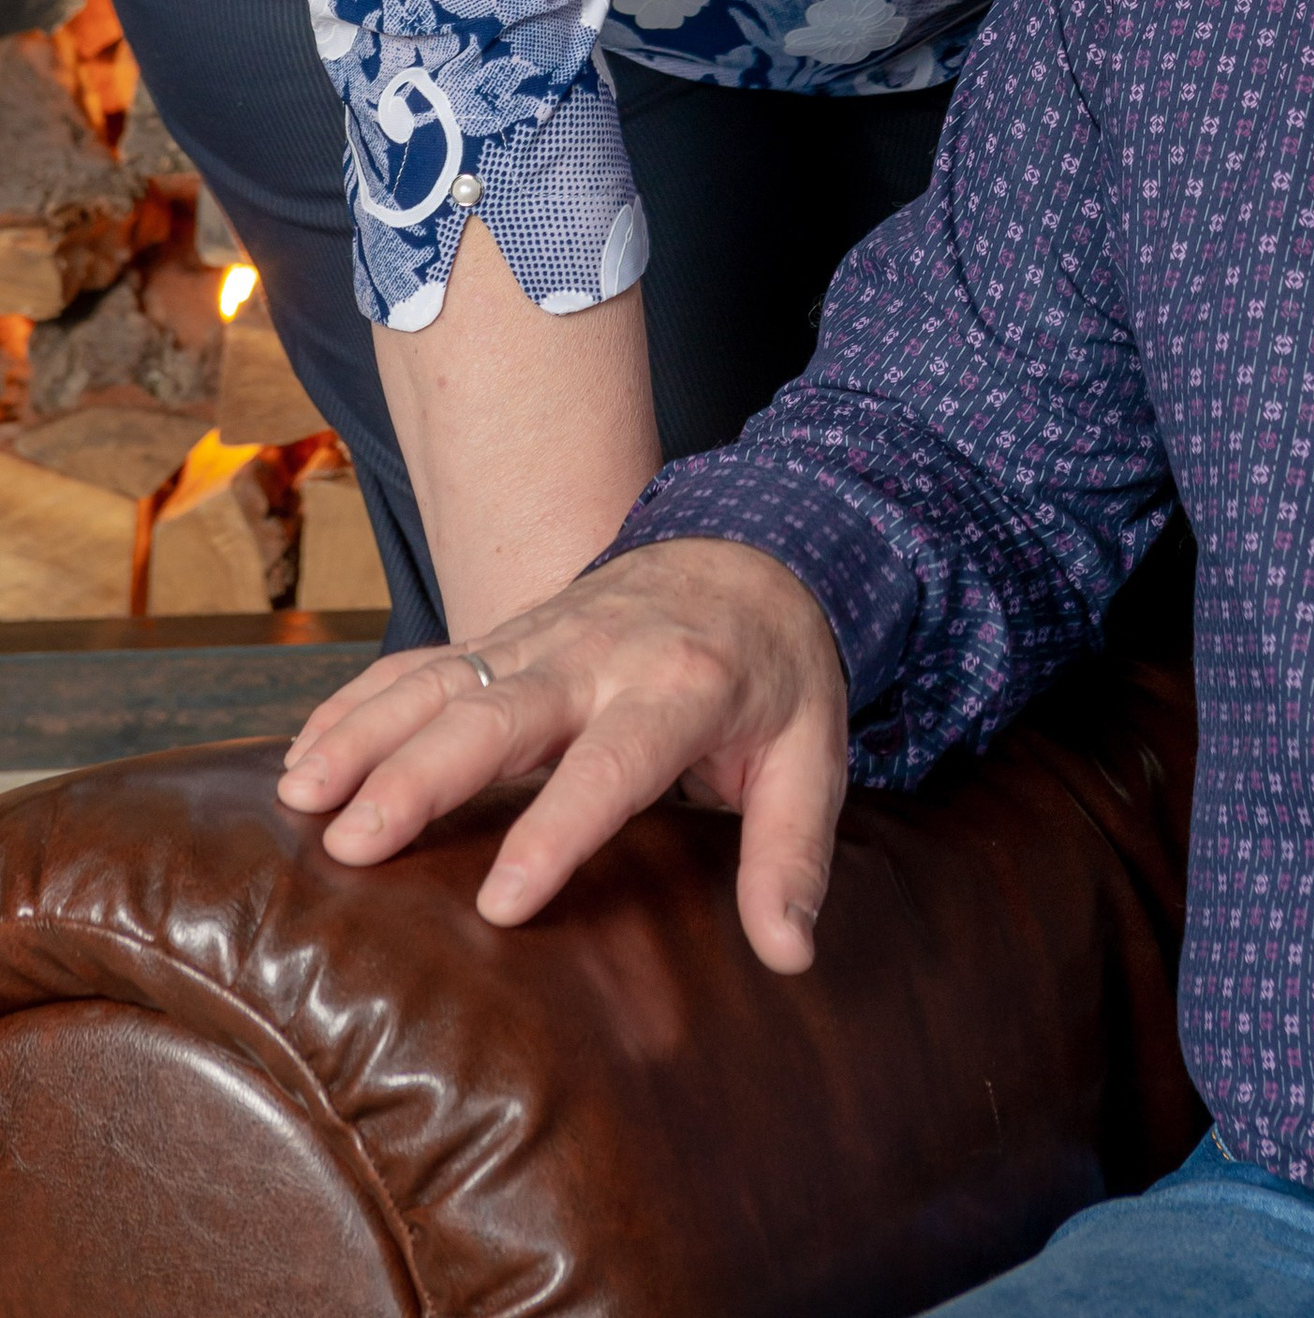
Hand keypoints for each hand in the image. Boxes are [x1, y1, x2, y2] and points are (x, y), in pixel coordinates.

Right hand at [274, 538, 849, 971]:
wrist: (753, 556)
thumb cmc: (779, 675)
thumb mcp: (813, 757)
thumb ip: (793, 854)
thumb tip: (790, 956)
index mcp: (683, 688)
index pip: (613, 763)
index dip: (558, 830)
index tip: (502, 902)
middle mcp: (601, 655)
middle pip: (501, 711)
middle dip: (424, 775)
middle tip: (356, 845)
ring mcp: (544, 637)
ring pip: (444, 678)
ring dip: (368, 733)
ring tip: (301, 797)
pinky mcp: (506, 635)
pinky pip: (423, 663)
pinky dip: (359, 703)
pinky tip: (302, 756)